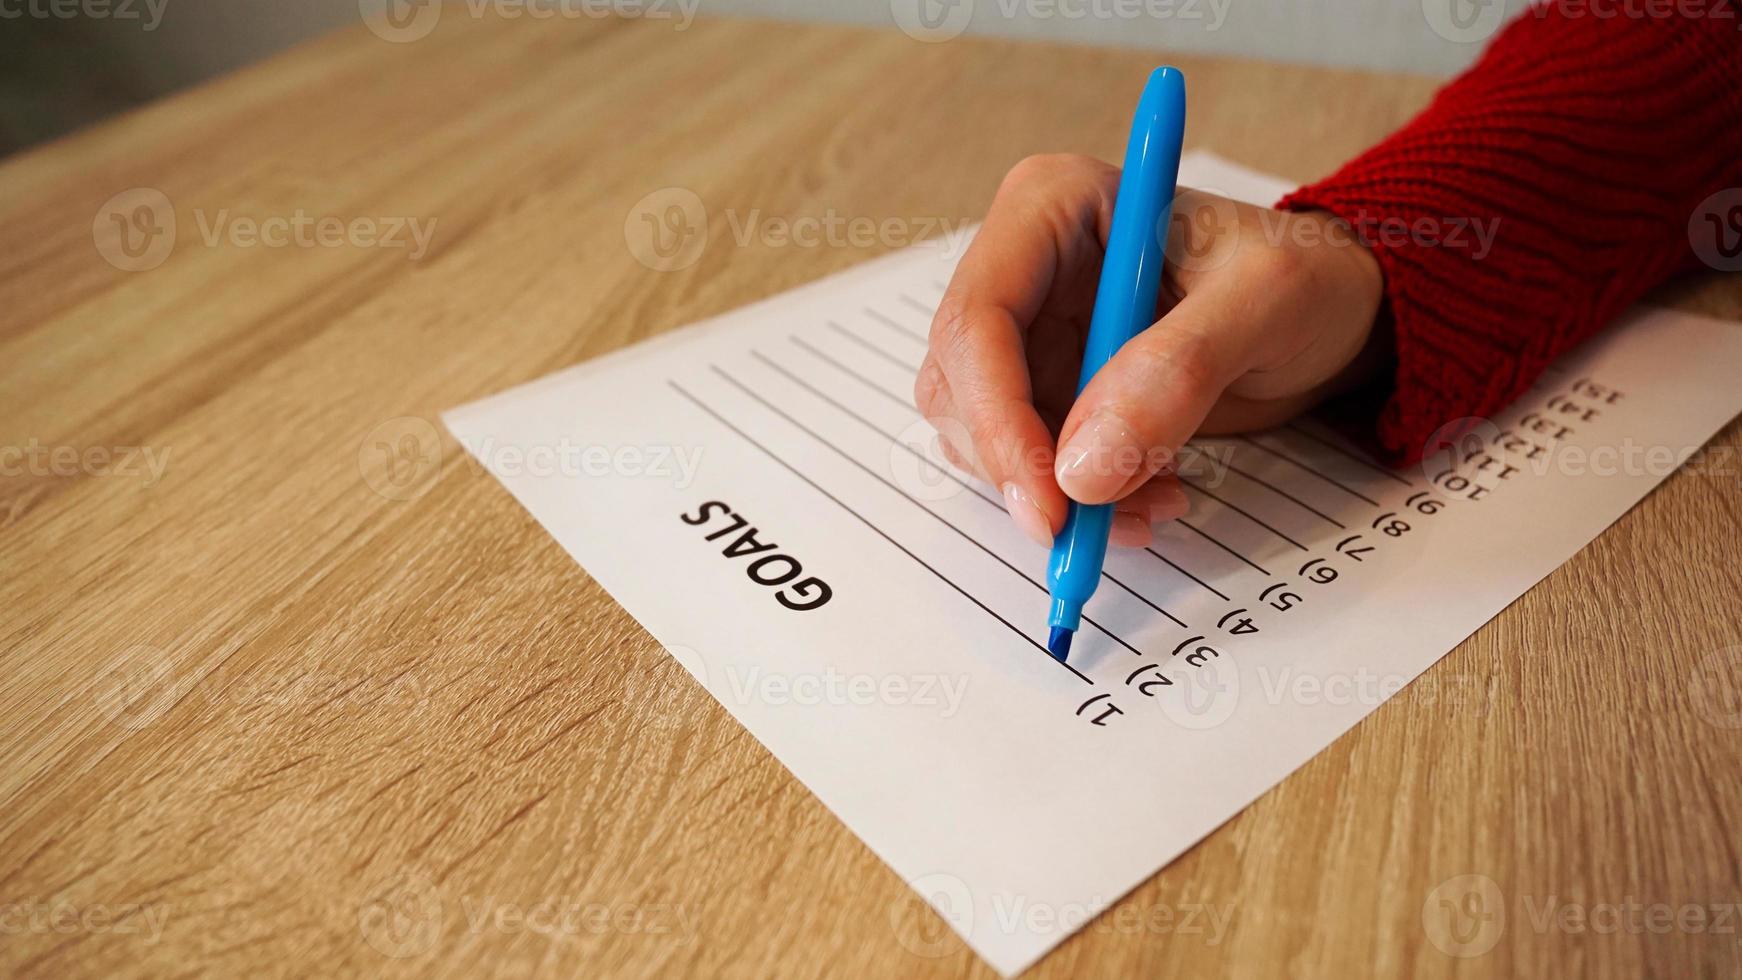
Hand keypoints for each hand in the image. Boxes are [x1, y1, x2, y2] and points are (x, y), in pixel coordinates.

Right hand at [914, 153, 1384, 548]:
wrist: (1337, 313)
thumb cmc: (1309, 277)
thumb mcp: (1267, 303)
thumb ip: (1176, 373)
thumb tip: (1080, 469)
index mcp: (1054, 205)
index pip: (979, 318)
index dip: (997, 416)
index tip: (1048, 502)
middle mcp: (1024, 266)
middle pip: (961, 384)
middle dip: (1020, 467)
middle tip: (1085, 532)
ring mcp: (1030, 332)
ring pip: (982, 434)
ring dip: (1052, 492)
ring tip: (1154, 502)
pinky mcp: (1048, 390)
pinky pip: (1027, 463)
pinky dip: (1077, 501)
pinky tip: (1149, 497)